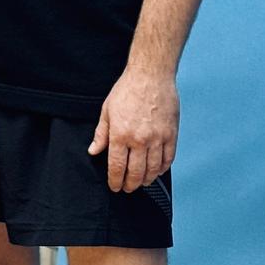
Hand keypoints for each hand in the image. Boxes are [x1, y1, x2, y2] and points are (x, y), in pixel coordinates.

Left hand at [88, 68, 178, 191]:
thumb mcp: (107, 110)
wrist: (150, 75)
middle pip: (135, 173)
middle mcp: (139, 139)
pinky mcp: (171, 134)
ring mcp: (157, 138)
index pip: (117, 167)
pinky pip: (168, 159)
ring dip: (146, 180)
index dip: (115, 181)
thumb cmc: (127, 90)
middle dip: (130, 185)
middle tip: (127, 188)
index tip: (115, 186)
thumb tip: (94, 151)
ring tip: (141, 182)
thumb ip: (101, 134)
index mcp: (120, 134)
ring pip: (152, 169)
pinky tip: (157, 171)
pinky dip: (162, 169)